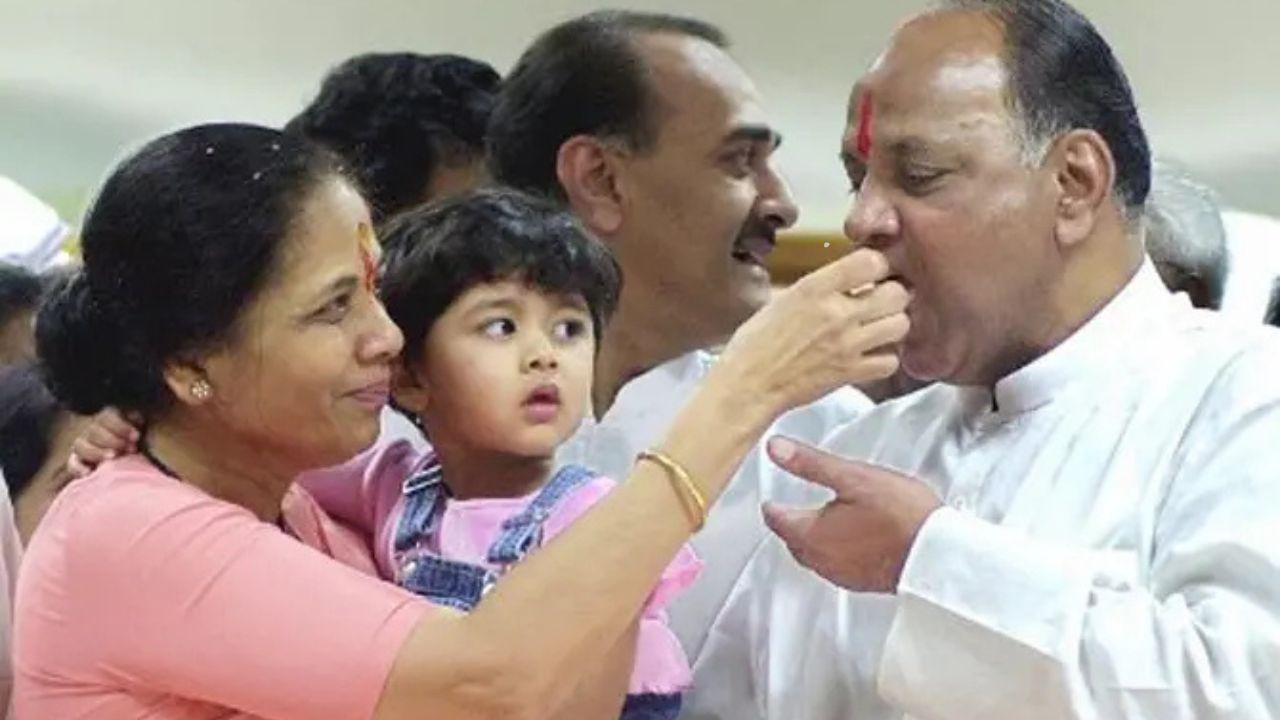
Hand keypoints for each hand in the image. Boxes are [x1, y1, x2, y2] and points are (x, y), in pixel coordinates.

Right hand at [68, 407, 141, 476]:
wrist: (135, 460)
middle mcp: (92, 430)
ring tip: (113, 458)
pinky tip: (88, 473)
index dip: (121, 426)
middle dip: (112, 440)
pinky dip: (78, 468)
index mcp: (108, 418)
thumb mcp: (141, 429)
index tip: (137, 437)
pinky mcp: (78, 462)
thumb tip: (139, 419)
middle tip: (130, 449)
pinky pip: (72, 463)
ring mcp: (83, 446)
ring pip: (80, 445)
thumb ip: (138, 421)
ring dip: (97, 452)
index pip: (107, 416)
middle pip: (93, 431)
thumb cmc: (139, 442)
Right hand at [715, 248, 909, 416]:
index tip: (869, 274)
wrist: (749, 384)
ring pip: (900, 325)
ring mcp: (847, 345)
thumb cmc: (756, 342)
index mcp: (815, 288)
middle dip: (892, 295)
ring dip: (892, 325)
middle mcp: (836, 313)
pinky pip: (891, 361)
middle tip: (879, 302)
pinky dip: (885, 359)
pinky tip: (871, 355)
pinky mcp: (851, 373)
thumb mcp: (783, 298)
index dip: (876, 265)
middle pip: (896, 293)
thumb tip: (846, 280)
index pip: (871, 261)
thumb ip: (819, 287)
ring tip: (878, 328)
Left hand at [762, 436, 941, 592]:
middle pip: (792, 541)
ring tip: (818, 522)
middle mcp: (819, 560)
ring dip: (811, 539)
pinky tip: (848, 541)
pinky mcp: (861, 583)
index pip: (776, 520)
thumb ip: (809, 463)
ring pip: (813, 556)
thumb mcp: (852, 477)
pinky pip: (835, 566)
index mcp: (809, 534)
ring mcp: (841, 575)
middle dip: (789, 524)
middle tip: (790, 509)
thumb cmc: (899, 514)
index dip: (772, 505)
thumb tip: (774, 448)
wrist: (938, 555)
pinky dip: (833, 552)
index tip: (771, 497)